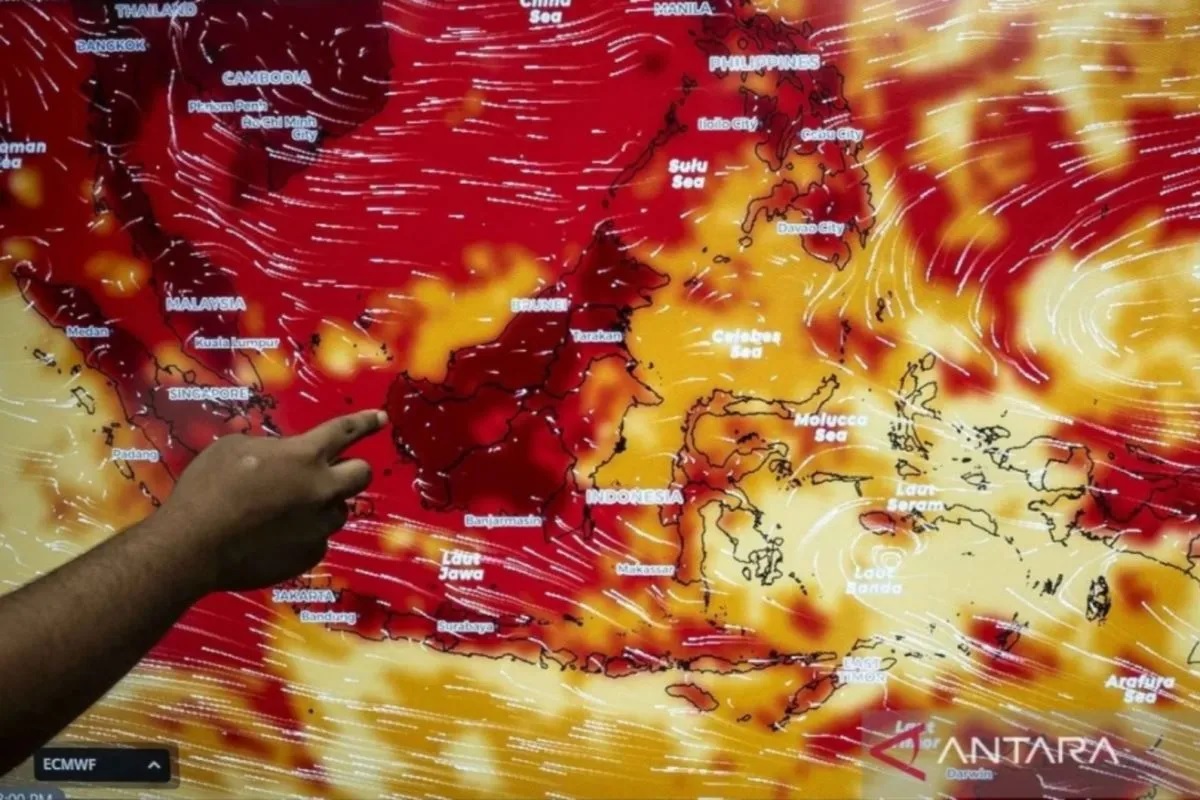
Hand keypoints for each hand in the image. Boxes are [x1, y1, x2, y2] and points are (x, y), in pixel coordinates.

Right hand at [153, 409, 388, 593]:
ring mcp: (318, 526)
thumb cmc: (207, 489)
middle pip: (361, 475)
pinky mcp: (309, 555)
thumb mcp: (234, 449)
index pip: (344, 431)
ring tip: (285, 510)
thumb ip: (271, 448)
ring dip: (322, 505)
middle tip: (330, 473)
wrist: (193, 546)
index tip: (381, 418)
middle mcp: (321, 490)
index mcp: (304, 456)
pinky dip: (303, 535)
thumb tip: (281, 456)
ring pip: (337, 510)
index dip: (365, 422)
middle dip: (351, 469)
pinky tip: (273, 537)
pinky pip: (317, 540)